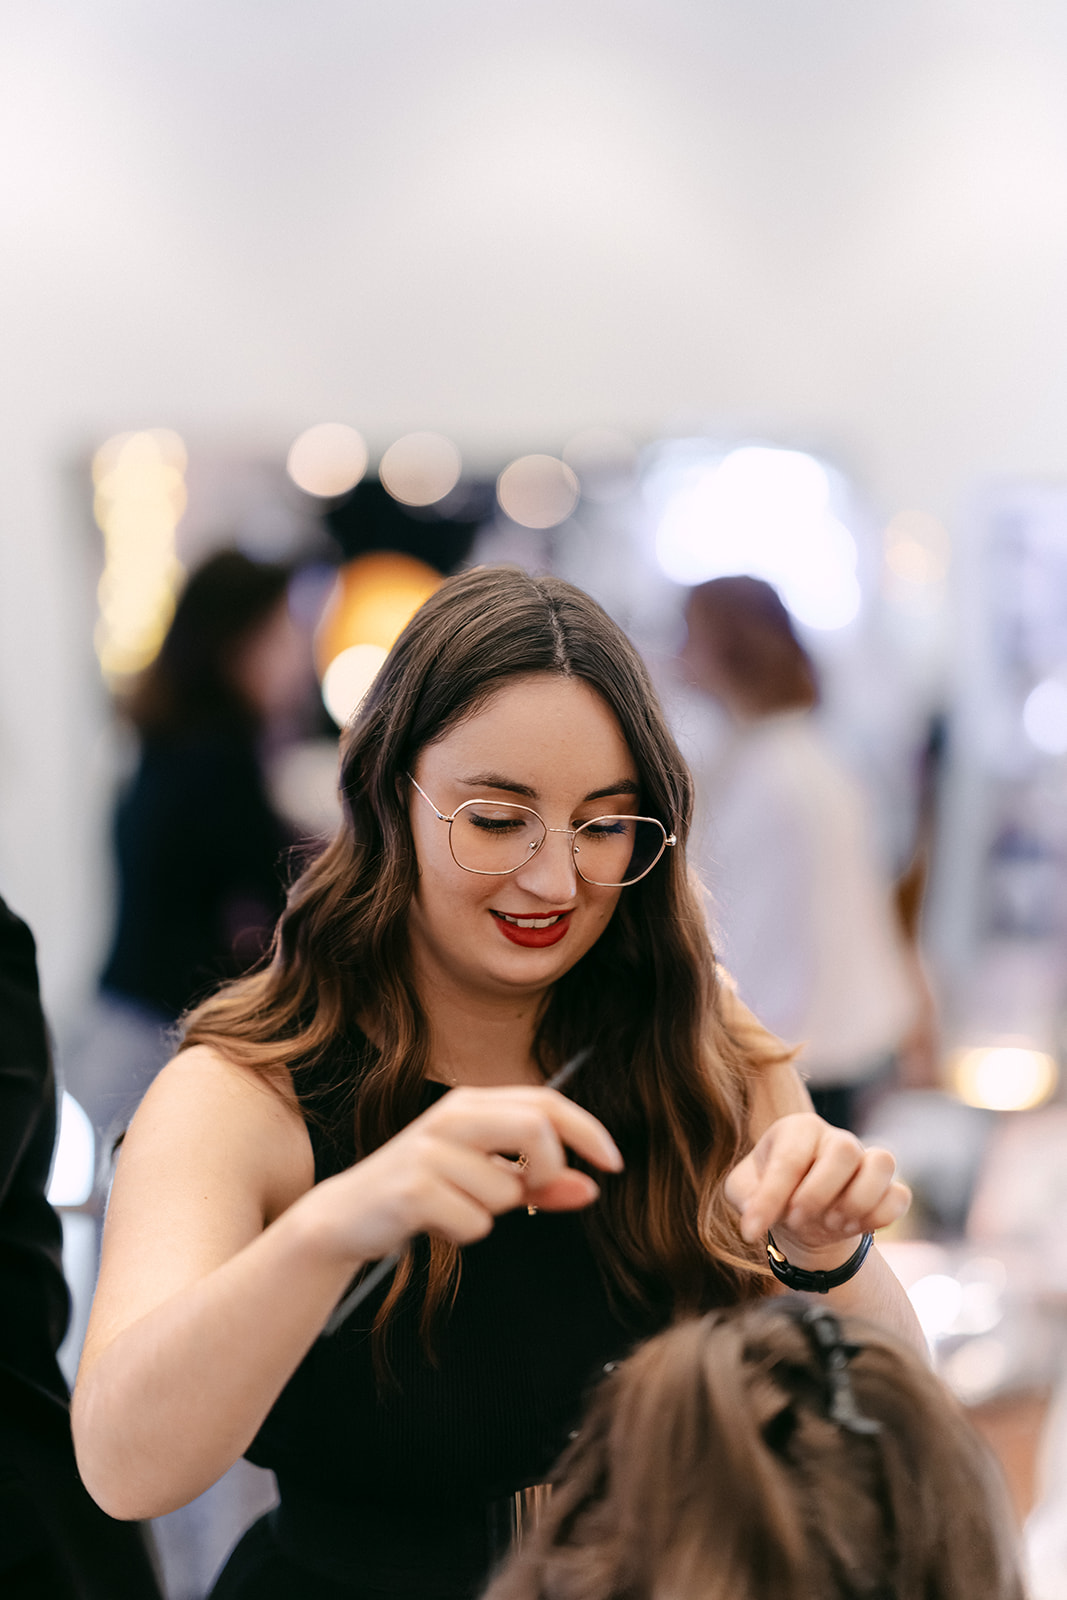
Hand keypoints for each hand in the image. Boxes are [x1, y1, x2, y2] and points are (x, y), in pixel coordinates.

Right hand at [305, 1086, 623, 1264]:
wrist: (348, 1216)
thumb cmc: (424, 1193)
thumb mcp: (485, 1182)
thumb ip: (539, 1182)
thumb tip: (591, 1188)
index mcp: (471, 1103)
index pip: (545, 1101)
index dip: (587, 1130)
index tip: (614, 1163)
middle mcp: (450, 1117)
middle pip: (534, 1127)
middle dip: (549, 1169)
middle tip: (538, 1196)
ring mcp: (430, 1151)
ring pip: (506, 1188)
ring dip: (492, 1212)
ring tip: (454, 1208)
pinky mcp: (414, 1188)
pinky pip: (475, 1222)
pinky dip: (465, 1233)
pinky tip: (434, 1223)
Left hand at [724, 1112, 909, 1265]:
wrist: (803, 1217)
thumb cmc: (770, 1194)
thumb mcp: (743, 1192)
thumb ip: (744, 1196)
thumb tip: (755, 1214)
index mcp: (798, 1129)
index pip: (789, 1158)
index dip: (770, 1198)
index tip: (752, 1230)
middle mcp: (836, 1138)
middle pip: (844, 1150)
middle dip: (818, 1194)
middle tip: (797, 1220)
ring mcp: (866, 1160)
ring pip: (882, 1163)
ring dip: (856, 1203)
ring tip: (830, 1224)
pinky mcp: (888, 1187)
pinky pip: (900, 1196)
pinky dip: (879, 1217)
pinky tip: (855, 1228)